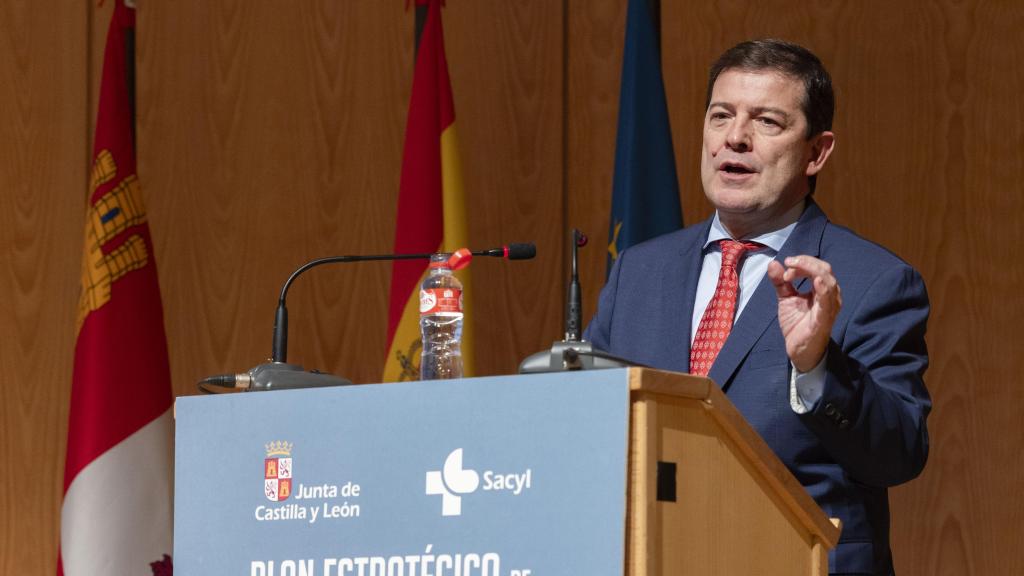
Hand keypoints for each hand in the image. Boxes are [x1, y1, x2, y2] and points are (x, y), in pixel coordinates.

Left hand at [766, 255, 841, 371]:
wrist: (798, 348)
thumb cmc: (796, 323)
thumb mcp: (786, 298)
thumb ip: (780, 281)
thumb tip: (772, 263)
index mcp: (822, 289)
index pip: (817, 267)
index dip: (802, 262)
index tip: (786, 266)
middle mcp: (830, 295)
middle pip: (824, 269)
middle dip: (806, 263)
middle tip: (789, 263)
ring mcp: (829, 306)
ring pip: (829, 282)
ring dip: (811, 271)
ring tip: (792, 272)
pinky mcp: (824, 318)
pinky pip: (827, 302)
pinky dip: (823, 290)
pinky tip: (816, 281)